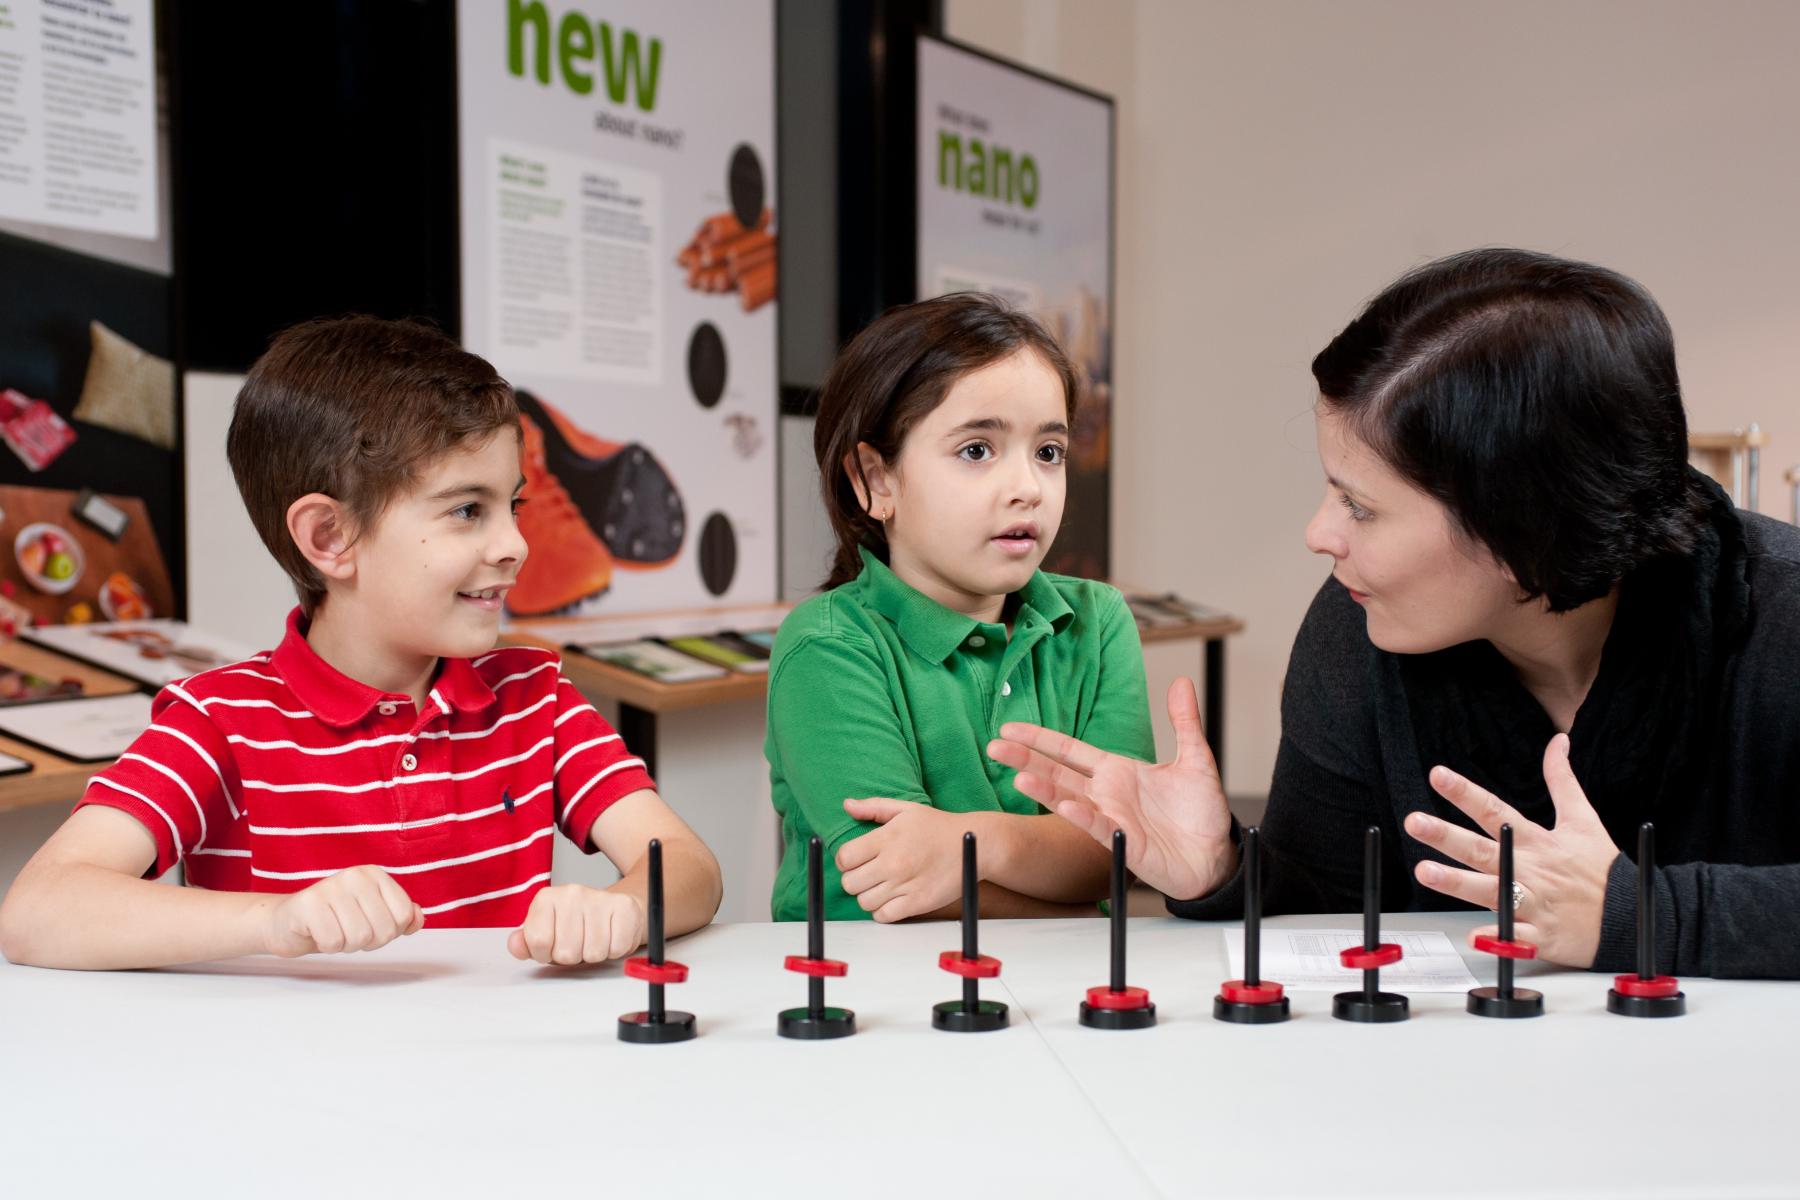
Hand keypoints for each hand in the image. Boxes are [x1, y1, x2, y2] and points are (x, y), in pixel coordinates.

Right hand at [264, 865, 423, 956]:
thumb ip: (401, 916)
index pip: (403, 916)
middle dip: (367, 942)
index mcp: (375, 874)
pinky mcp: (308, 904)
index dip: (389, 932)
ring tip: (333, 931)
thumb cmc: (334, 920)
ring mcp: (330, 887)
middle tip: (348, 932)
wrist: (286, 922)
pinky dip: (327, 946)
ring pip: (360, 937)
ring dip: (346, 945)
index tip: (370, 926)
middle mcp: (355, 875)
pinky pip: (333, 942)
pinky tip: (317, 933)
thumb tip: (417, 918)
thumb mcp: (373, 915)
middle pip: (383, 930)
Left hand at [507, 884, 645, 964]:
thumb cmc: (578, 926)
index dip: (545, 954)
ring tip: (594, 940)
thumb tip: (515, 944)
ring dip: (594, 954)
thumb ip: (527, 942)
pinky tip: (611, 937)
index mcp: (546, 898)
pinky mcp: (624, 907)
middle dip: (573, 957)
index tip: (553, 947)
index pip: (538, 941)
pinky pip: (616, 948)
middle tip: (578, 944)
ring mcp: (599, 898)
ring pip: (593, 953)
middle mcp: (571, 893)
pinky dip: (615, 950)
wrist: (616, 910)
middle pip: (566, 952)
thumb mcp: (547, 933)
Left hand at [835, 798, 965, 921]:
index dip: (845, 860)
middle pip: (849, 883)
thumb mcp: (906, 809)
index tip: (855, 860)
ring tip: (882, 886)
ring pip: (864, 902)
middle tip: (868, 874)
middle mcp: (894, 862)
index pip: (844, 857)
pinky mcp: (918, 902)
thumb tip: (847, 805)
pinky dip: (883, 911)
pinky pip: (884, 916)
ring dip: (869, 896)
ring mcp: (906, 884)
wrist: (974, 844)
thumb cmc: (939, 827)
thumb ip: (874, 807)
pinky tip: (892, 899)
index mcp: (887, 837)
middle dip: (855, 879)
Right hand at [986, 678, 1233, 899]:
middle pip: (1057, 772)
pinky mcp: (1123, 843)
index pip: (1068, 750)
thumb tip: (1182, 682)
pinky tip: (1066, 805)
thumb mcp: (1195, 759)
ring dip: (1044, 789)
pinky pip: (1098, 827)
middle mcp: (1106, 793)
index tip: (1009, 728)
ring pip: (1069, 800)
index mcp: (1117, 771)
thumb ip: (1184, 722)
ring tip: (1019, 777)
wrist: (1216, 856)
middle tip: (995, 747)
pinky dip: (1082, 817)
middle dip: (1025, 759)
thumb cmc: (1201, 813)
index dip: (1039, 738)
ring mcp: (1111, 818)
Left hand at [1404, 733, 1619, 967]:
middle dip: (1447, 835)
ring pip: (1490, 890)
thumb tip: (1557, 742)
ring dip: (1457, 882)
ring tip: (1424, 871)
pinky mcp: (1541, 935)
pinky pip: (1513, 936)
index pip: (1494, 810)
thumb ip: (1562, 780)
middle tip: (1414, 822)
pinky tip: (1472, 936)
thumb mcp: (1584, 819)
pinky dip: (1495, 937)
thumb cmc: (1603, 869)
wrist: (1634, 916)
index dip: (1465, 792)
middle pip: (1482, 848)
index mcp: (1536, 841)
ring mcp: (1534, 902)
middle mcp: (1529, 869)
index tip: (1438, 775)